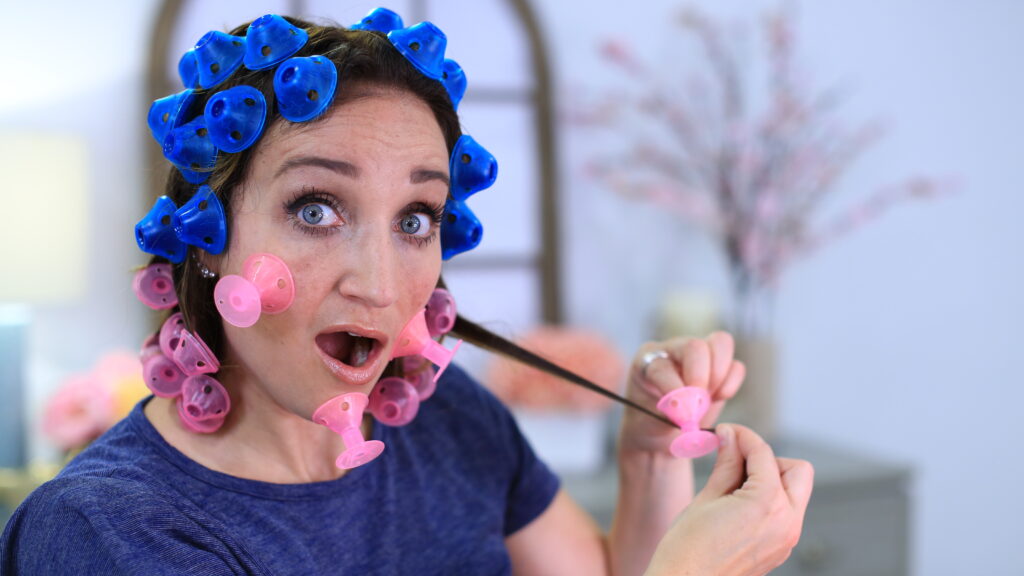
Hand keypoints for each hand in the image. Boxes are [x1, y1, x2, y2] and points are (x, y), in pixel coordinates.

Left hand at [620, 332, 745, 454]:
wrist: (663, 433)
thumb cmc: (650, 425)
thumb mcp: (651, 423)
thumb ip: (669, 414)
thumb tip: (688, 410)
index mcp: (646, 361)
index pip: (662, 367)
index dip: (675, 391)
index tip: (683, 417)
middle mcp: (672, 350)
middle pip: (694, 346)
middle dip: (701, 377)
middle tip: (699, 404)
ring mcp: (698, 355)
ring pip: (720, 343)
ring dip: (719, 375)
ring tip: (710, 398)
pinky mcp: (720, 366)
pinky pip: (736, 365)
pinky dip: (731, 383)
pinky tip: (717, 398)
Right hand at [646, 424, 814, 575]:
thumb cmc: (688, 548)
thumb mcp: (707, 497)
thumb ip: (727, 463)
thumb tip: (730, 436)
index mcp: (767, 504)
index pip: (764, 454)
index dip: (743, 436)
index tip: (727, 432)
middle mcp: (786, 522)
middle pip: (797, 471)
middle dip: (769, 461)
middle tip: (737, 462)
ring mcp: (786, 539)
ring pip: (794, 493)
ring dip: (770, 481)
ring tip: (733, 486)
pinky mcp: (780, 550)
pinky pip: (785, 515)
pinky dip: (768, 502)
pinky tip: (737, 506)